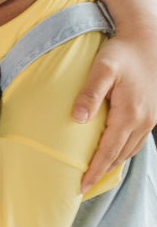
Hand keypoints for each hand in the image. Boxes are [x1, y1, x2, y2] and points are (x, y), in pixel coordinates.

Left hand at [75, 26, 156, 191]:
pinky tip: (113, 155)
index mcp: (130, 114)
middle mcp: (144, 120)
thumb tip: (77, 118)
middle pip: (119, 155)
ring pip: (130, 150)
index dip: (93, 171)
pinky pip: (137, 141)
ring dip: (113, 164)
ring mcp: (151, 118)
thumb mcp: (102, 69)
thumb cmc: (121, 52)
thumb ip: (89, 93)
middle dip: (101, 173)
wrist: (147, 39)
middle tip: (82, 187)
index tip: (79, 186)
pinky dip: (124, 152)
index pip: (108, 151)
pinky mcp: (152, 113)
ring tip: (94, 176)